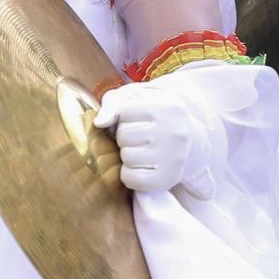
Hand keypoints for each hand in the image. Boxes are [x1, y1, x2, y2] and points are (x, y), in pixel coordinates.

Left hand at [94, 82, 212, 196]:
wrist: (179, 138)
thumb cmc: (149, 117)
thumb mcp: (134, 100)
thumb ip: (113, 104)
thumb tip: (99, 123)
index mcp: (168, 107)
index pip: (123, 111)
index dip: (121, 117)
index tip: (134, 119)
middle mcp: (175, 132)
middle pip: (124, 135)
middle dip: (124, 136)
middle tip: (138, 137)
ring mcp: (174, 158)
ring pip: (126, 156)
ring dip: (127, 154)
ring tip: (141, 150)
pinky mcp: (168, 179)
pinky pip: (131, 179)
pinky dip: (129, 174)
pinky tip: (141, 166)